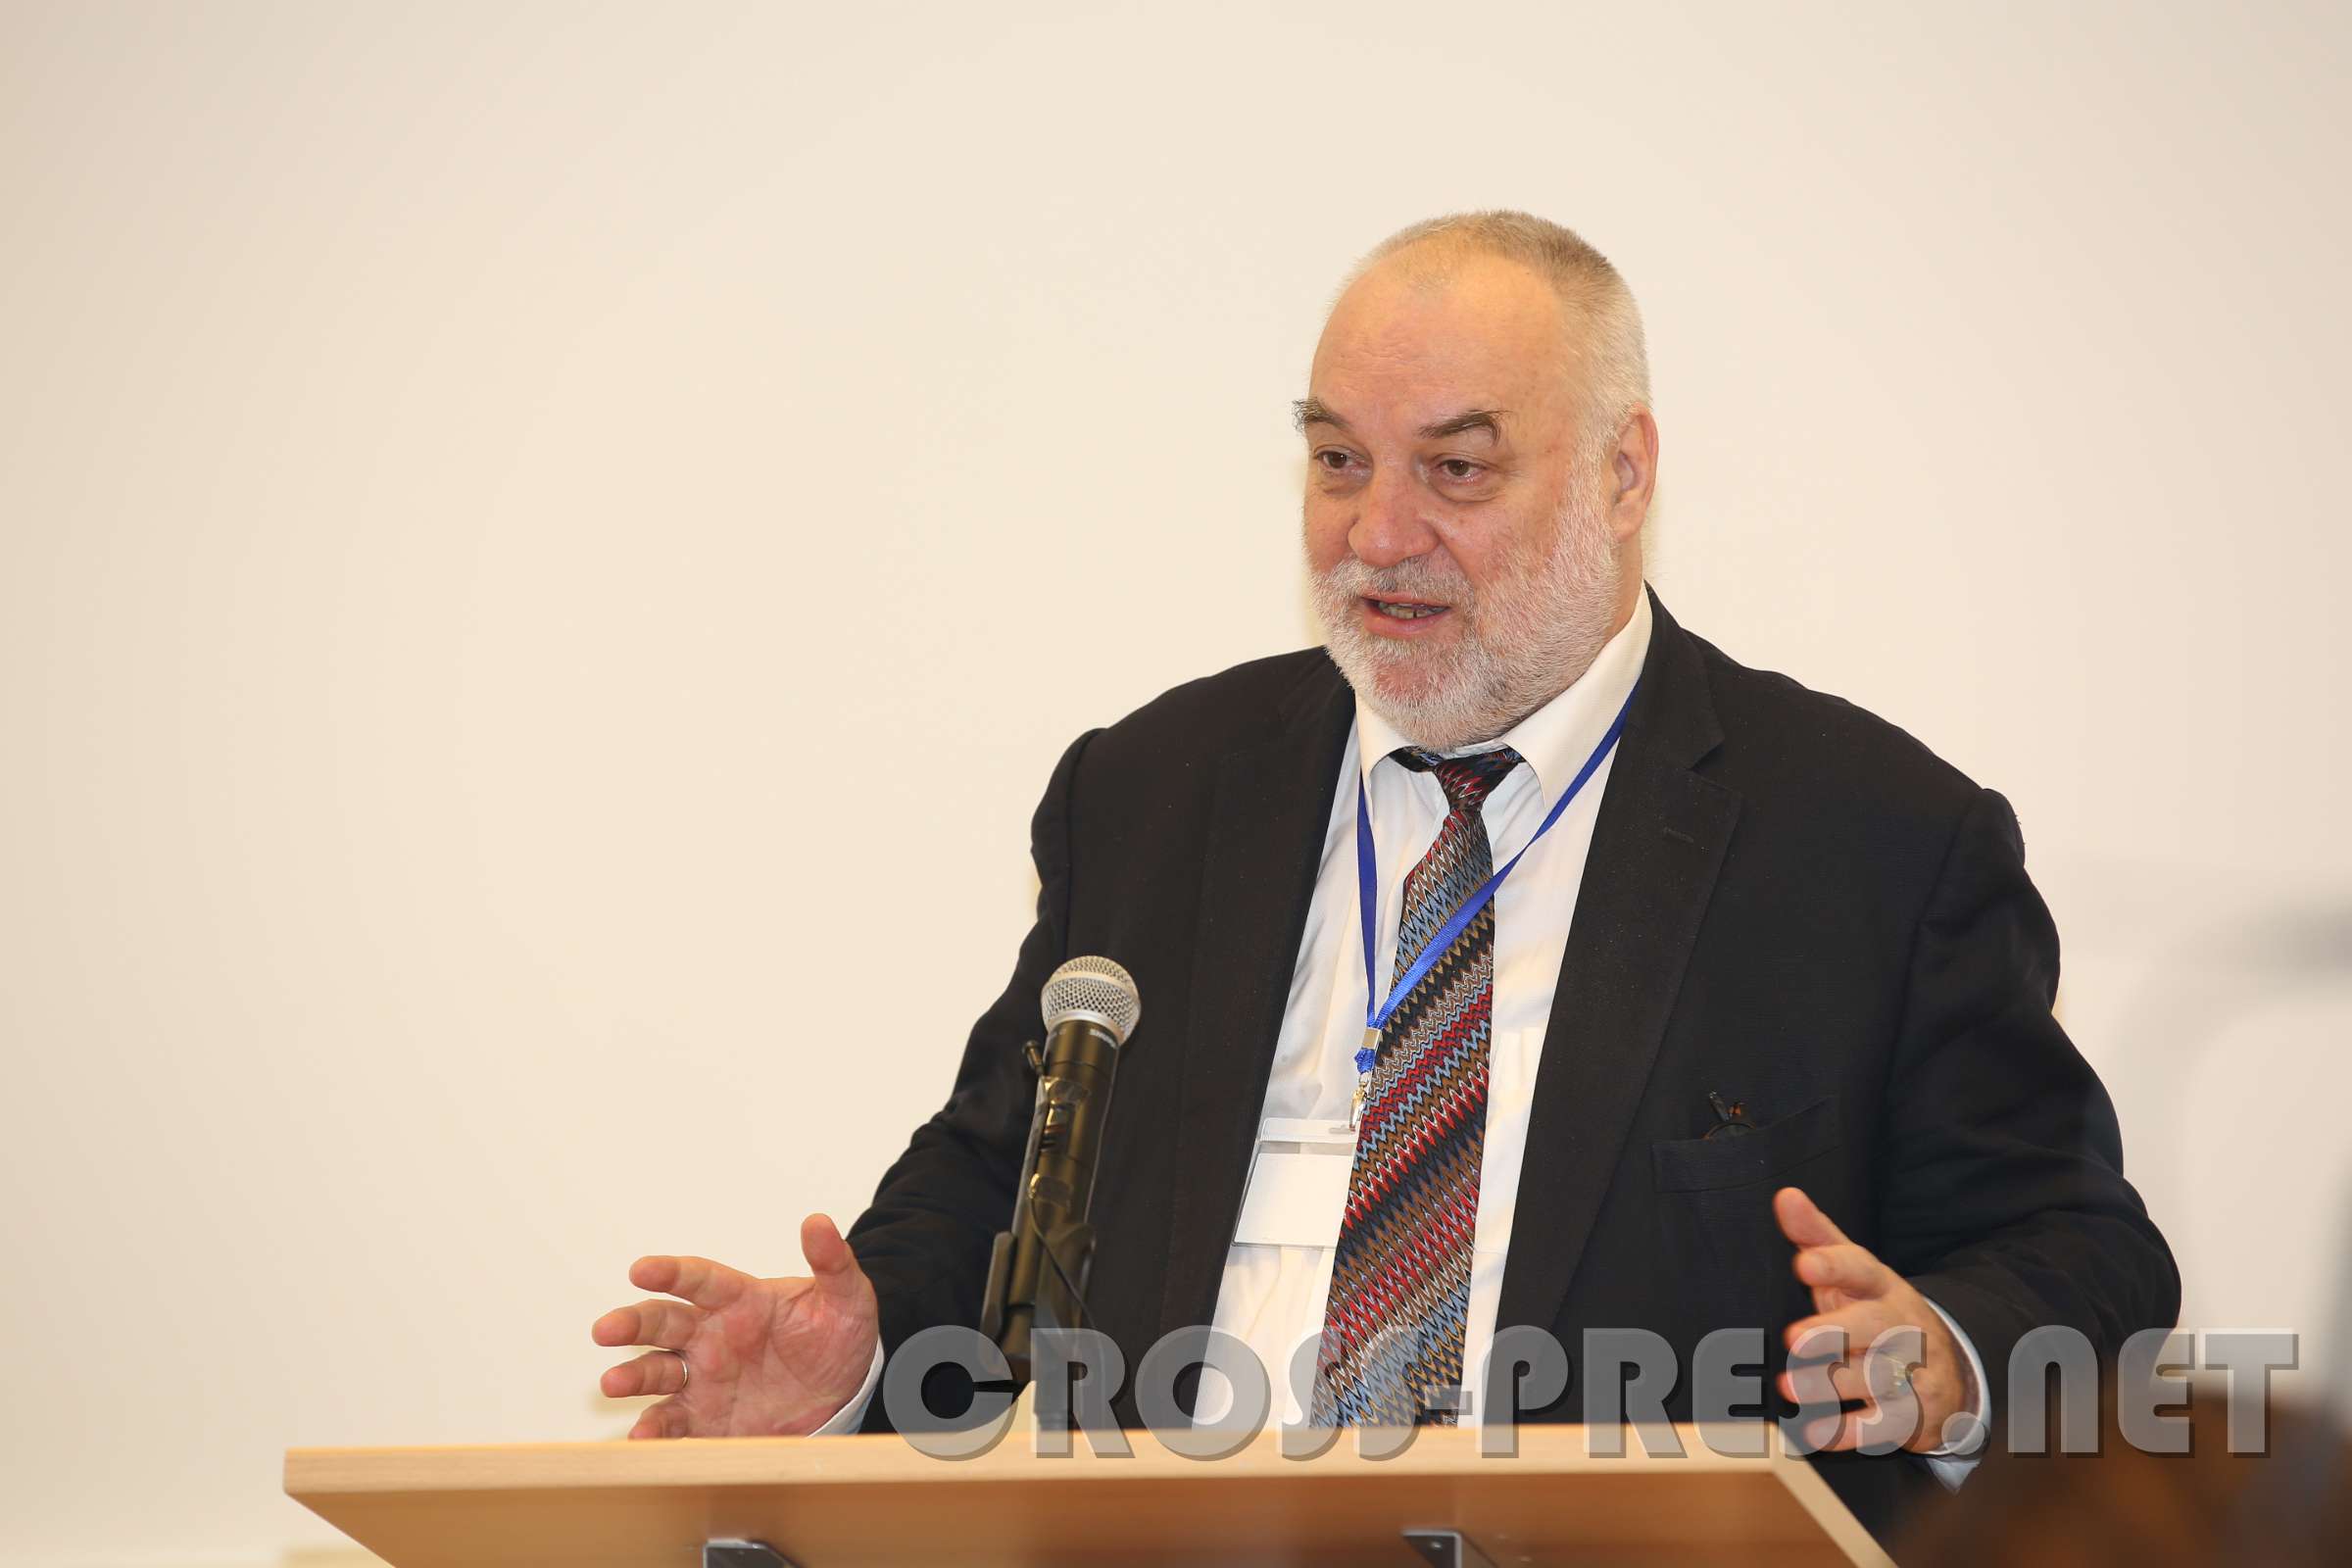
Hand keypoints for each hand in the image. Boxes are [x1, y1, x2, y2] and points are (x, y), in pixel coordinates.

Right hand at [591, 1213, 879, 1438]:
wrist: (844, 1393)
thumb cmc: (838, 1336)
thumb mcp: (847, 1298)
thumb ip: (833, 1263)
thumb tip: (819, 1222)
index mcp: (740, 1299)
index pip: (699, 1279)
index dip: (670, 1272)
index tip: (641, 1269)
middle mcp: (712, 1335)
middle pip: (663, 1322)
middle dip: (632, 1323)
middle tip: (605, 1329)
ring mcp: (705, 1378)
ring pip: (657, 1371)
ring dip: (633, 1375)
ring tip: (612, 1383)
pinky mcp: (706, 1418)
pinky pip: (673, 1421)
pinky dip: (654, 1429)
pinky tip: (642, 1437)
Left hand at [1772, 1186, 1975, 1454]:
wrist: (1943, 1371)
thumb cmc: (1876, 1311)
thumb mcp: (1853, 1274)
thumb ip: (1817, 1237)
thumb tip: (1785, 1196)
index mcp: (1882, 1287)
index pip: (1860, 1269)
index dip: (1833, 1265)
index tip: (1803, 1264)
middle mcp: (1901, 1327)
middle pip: (1873, 1325)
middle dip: (1834, 1331)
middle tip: (1793, 1337)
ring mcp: (1911, 1373)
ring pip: (1874, 1378)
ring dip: (1831, 1383)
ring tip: (1789, 1386)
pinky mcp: (1911, 1417)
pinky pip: (1880, 1428)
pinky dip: (1846, 1434)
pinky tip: (1812, 1433)